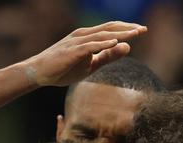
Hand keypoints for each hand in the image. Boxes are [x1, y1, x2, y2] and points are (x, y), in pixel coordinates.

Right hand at [21, 21, 146, 86]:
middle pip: (109, 28)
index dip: (127, 29)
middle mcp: (83, 35)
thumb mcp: (90, 65)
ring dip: (119, 34)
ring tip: (134, 34)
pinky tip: (115, 43)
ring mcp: (77, 42)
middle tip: (143, 29)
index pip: (111, 29)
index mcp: (88, 37)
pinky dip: (103, 43)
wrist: (39, 73)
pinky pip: (90, 46)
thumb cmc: (63, 69)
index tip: (142, 31)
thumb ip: (108, 56)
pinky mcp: (71, 51)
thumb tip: (128, 48)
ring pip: (102, 35)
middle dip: (127, 28)